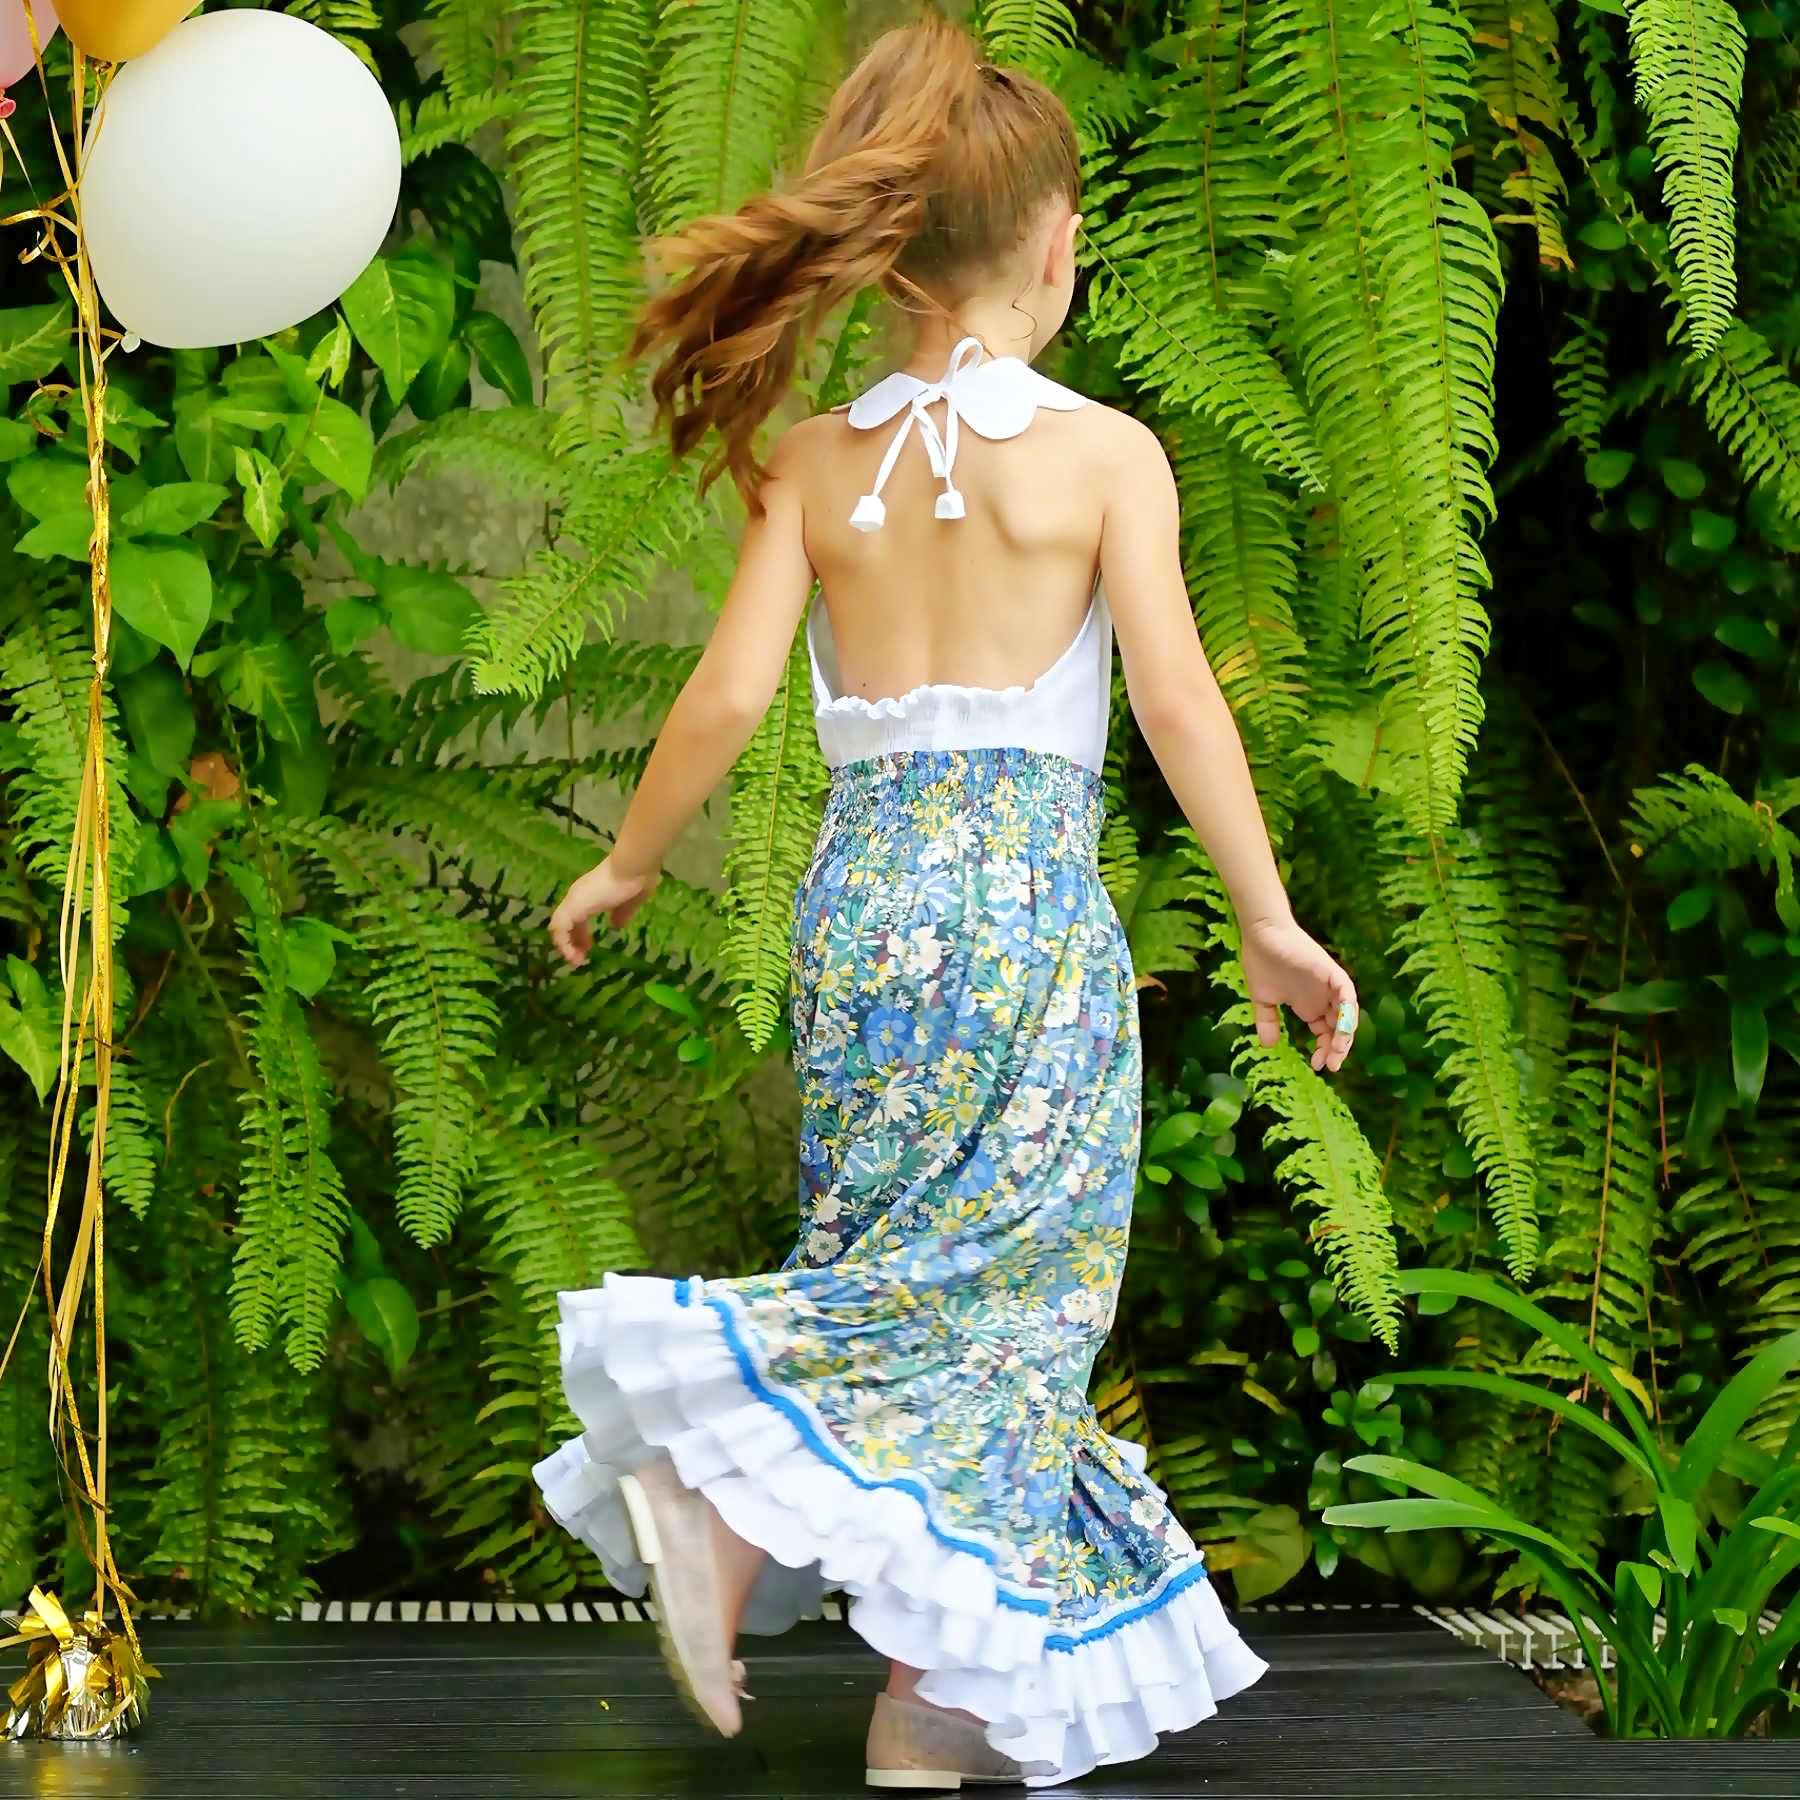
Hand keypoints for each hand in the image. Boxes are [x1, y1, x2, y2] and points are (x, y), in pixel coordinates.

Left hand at [548, 857, 658, 966]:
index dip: (581, 934)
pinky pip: (559, 928)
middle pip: (566, 922)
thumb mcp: (631, 901)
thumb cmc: (637, 879)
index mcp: (592, 893)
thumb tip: (616, 925)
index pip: (577, 917)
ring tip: (576, 961)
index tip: (590, 947)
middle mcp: (579, 896)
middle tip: (580, 959)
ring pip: (558, 926)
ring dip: (565, 945)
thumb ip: (622, 913)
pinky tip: (573, 955)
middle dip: (572, 942)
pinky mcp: (573, 906)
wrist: (633, 866)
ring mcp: (574, 900)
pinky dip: (563, 943)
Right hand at [1240, 915, 1357, 1073]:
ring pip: (1347, 1015)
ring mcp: (1329, 985)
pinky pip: (1347, 994)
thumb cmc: (1261, 962)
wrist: (1261, 935)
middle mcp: (1323, 997)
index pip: (1325, 1033)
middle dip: (1337, 1048)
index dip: (1325, 1050)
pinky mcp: (1331, 973)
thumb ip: (1267, 1022)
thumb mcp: (1263, 1000)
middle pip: (1339, 1028)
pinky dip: (1349, 1012)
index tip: (1317, 1066)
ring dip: (1345, 1035)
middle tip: (1331, 1066)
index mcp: (1309, 1005)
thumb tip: (1268, 1046)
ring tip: (1338, 1052)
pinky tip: (1343, 1028)